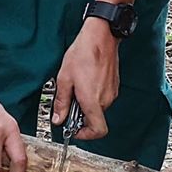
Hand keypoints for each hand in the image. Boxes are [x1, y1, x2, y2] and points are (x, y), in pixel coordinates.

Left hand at [52, 21, 118, 140]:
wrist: (101, 36)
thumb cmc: (83, 54)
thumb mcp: (64, 79)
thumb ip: (61, 103)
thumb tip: (58, 119)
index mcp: (93, 101)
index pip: (98, 130)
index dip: (86, 135)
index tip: (75, 130)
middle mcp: (105, 100)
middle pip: (94, 119)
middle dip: (80, 115)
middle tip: (69, 102)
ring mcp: (111, 93)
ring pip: (98, 108)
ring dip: (86, 104)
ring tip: (76, 87)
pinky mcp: (114, 86)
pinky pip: (102, 98)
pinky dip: (93, 96)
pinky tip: (85, 81)